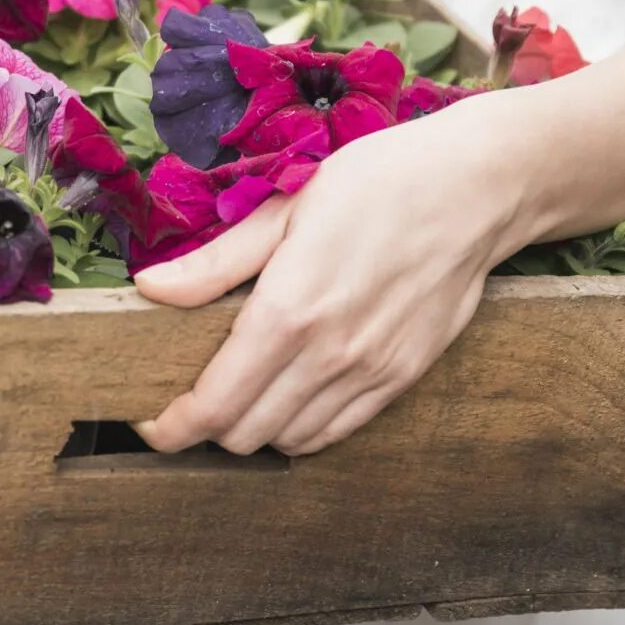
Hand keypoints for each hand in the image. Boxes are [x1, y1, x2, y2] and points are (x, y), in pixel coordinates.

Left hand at [132, 98, 533, 456]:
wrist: (475, 189)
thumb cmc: (375, 183)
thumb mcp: (284, 207)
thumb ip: (215, 263)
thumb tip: (151, 289)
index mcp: (289, 311)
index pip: (215, 404)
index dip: (172, 426)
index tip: (149, 423)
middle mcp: (330, 354)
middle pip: (245, 434)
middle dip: (206, 426)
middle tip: (190, 398)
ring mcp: (371, 372)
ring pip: (290, 441)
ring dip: (254, 428)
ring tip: (240, 395)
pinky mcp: (404, 377)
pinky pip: (337, 431)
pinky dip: (302, 427)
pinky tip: (289, 394)